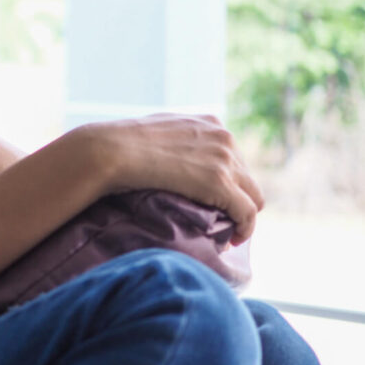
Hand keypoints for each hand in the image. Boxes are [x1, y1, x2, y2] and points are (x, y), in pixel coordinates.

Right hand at [65, 113, 263, 244]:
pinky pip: (247, 213)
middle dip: (236, 199)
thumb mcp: (157, 130)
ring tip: (225, 233)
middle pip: (247, 178)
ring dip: (240, 216)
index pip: (234, 158)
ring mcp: (224, 159)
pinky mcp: (220, 184)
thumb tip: (169, 155)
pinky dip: (243, 229)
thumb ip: (175, 139)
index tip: (214, 202)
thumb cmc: (121, 143)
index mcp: (210, 122)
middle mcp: (224, 136)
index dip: (228, 183)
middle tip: (219, 221)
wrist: (111, 150)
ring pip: (252, 197)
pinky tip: (231, 241)